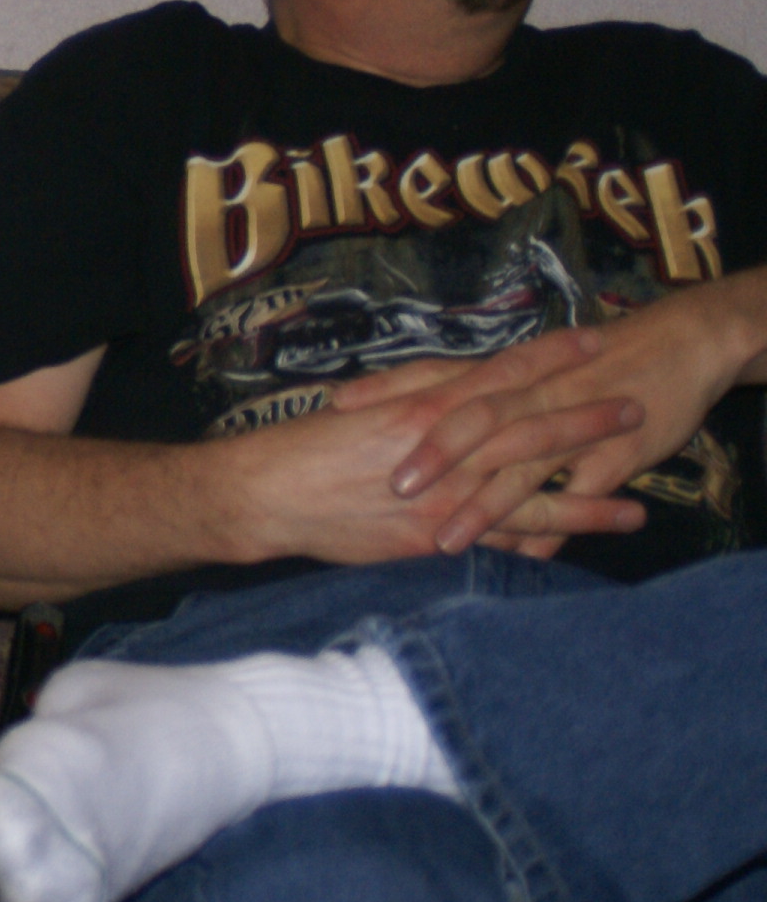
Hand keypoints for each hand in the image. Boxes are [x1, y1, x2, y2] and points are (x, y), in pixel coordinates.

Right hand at [222, 326, 643, 564]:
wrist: (266, 496)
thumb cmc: (305, 446)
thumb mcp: (362, 405)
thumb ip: (414, 393)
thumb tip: (461, 383)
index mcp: (423, 409)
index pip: (501, 375)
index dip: (550, 358)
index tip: (594, 342)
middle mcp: (442, 452)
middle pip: (529, 431)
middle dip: (586, 421)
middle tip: (634, 409)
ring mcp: (442, 501)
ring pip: (528, 499)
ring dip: (586, 503)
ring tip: (636, 511)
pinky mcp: (431, 542)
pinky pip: (496, 546)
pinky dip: (538, 552)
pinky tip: (575, 558)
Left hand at [363, 279, 766, 556]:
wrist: (677, 342)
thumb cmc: (590, 356)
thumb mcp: (520, 367)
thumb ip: (467, 384)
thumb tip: (403, 406)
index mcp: (499, 372)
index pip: (432, 376)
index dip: (385, 389)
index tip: (336, 407)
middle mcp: (527, 395)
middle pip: (470, 421)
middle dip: (431, 455)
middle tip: (389, 487)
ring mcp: (570, 423)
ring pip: (518, 465)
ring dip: (482, 505)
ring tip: (443, 539)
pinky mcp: (614, 452)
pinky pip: (579, 494)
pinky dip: (552, 526)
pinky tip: (528, 558)